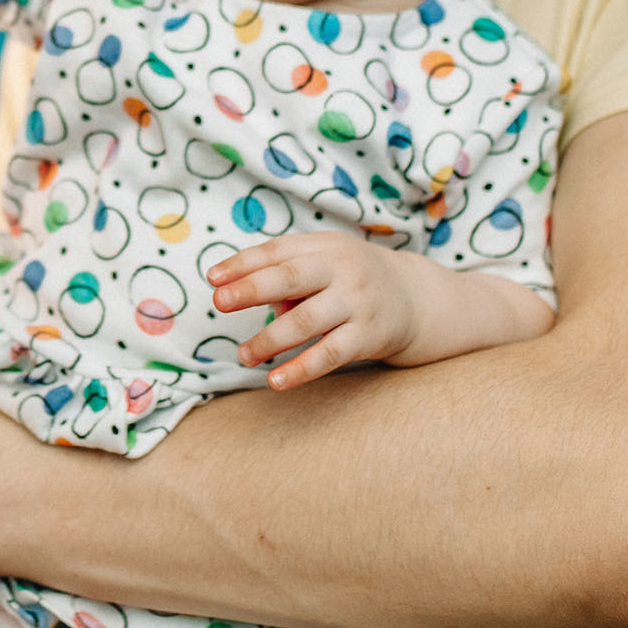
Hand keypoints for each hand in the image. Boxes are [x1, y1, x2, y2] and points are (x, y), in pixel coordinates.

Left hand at [210, 234, 422, 385]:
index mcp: (325, 247)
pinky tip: (275, 380)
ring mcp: (357, 303)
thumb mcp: (324, 263)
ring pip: (306, 321)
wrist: (415, 298)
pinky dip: (300, 369)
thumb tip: (252, 300)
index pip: (278, 251)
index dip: (243, 263)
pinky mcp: (368, 336)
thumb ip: (286, 276)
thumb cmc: (350, 278)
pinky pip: (329, 355)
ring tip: (243, 354)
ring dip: (270, 339)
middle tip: (219, 304)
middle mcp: (342, 270)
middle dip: (252, 289)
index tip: (213, 278)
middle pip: (291, 277)